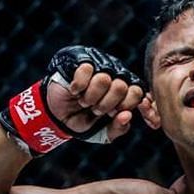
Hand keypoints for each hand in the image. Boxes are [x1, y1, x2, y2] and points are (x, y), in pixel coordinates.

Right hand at [0, 45, 142, 155]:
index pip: (137, 92)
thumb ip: (118, 128)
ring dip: (91, 97)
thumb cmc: (82, 120)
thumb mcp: (102, 132)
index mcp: (124, 91)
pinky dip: (78, 86)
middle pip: (122, 87)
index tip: (111, 114)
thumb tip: (127, 116)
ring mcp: (98, 67)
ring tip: (83, 101)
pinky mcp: (81, 61)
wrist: (56, 116)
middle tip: (95, 109)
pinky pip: (87, 70)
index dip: (124, 106)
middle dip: (106, 105)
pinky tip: (74, 91)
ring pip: (104, 79)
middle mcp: (114, 76)